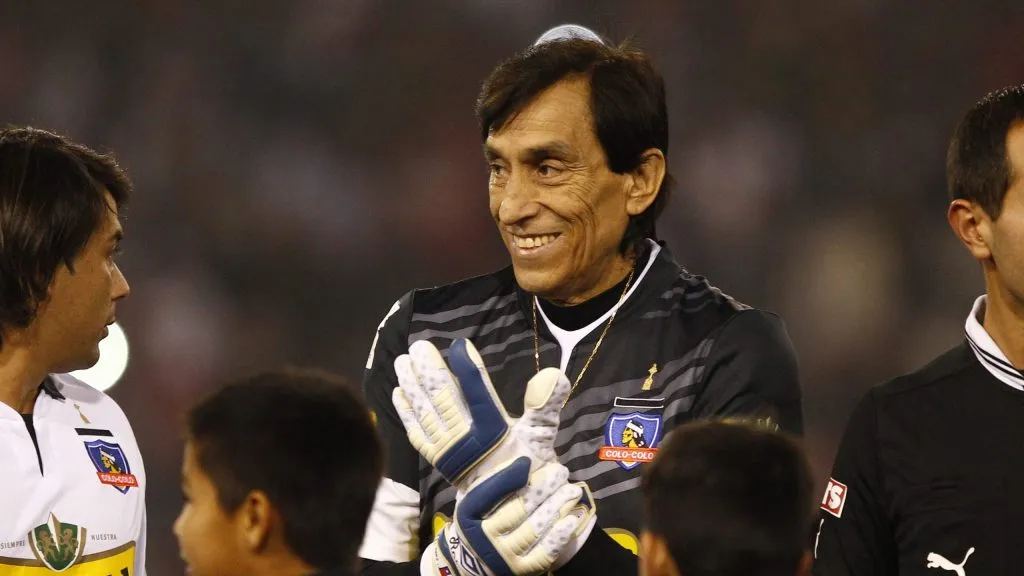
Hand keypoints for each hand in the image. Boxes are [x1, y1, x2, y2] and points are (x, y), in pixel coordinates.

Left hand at [391, 338, 566, 492]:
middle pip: (445, 400)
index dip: (469, 369)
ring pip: (426, 412)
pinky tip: (399, 393)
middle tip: (419, 347)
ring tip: (403, 362)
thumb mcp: (542, 435)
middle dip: (430, 371)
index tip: (461, 345)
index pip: (480, 394)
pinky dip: (406, 413)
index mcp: (496, 431)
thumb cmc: (525, 463)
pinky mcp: (436, 459)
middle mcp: (469, 440)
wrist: (506, 506)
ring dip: (413, 386)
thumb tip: (554, 374)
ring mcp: (448, 450)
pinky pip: (416, 434)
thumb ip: (546, 404)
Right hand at [423, 456, 594, 575]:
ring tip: (572, 490)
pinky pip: (544, 553)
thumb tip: (519, 455)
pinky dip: (558, 536)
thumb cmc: (481, 519)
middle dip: (542, 488)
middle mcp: (483, 537)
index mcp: (468, 514)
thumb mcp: (476, 499)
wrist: (473, 562)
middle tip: (560, 471)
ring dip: (556, 507)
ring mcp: (503, 556)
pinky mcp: (521, 569)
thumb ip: (493, 479)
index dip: (507, 477)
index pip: (486, 495)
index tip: (527, 461)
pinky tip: (571, 519)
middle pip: (517, 510)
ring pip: (533, 529)